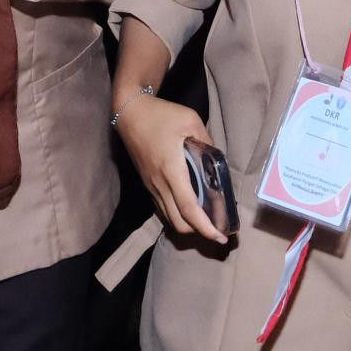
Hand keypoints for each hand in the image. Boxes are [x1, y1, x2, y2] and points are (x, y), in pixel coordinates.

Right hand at [115, 91, 223, 242]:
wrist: (130, 112)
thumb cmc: (161, 115)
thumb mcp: (190, 120)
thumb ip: (207, 141)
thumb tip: (217, 159)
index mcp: (172, 170)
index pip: (188, 208)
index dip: (205, 227)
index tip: (220, 237)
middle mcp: (160, 184)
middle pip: (179, 222)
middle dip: (198, 232)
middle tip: (218, 230)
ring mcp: (151, 185)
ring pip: (169, 218)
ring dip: (188, 225)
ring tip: (206, 222)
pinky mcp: (147, 183)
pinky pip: (163, 208)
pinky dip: (177, 215)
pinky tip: (189, 209)